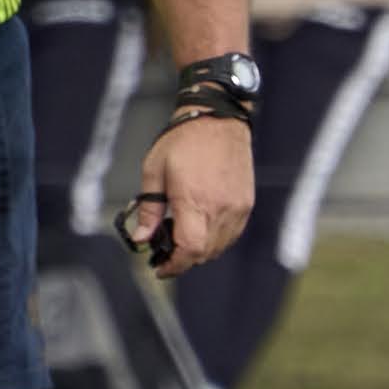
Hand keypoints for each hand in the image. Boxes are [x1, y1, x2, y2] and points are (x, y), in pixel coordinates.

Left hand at [124, 114, 252, 278]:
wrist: (218, 120)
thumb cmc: (182, 142)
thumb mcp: (154, 172)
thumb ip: (149, 210)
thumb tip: (142, 239)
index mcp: (194, 200)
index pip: (190, 249)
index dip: (174, 266)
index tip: (160, 268)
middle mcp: (221, 208)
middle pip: (205, 253)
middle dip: (183, 260)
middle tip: (165, 253)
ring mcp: (237, 207)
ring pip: (220, 247)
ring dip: (200, 251)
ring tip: (181, 238)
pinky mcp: (246, 203)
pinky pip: (232, 234)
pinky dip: (216, 240)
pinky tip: (200, 228)